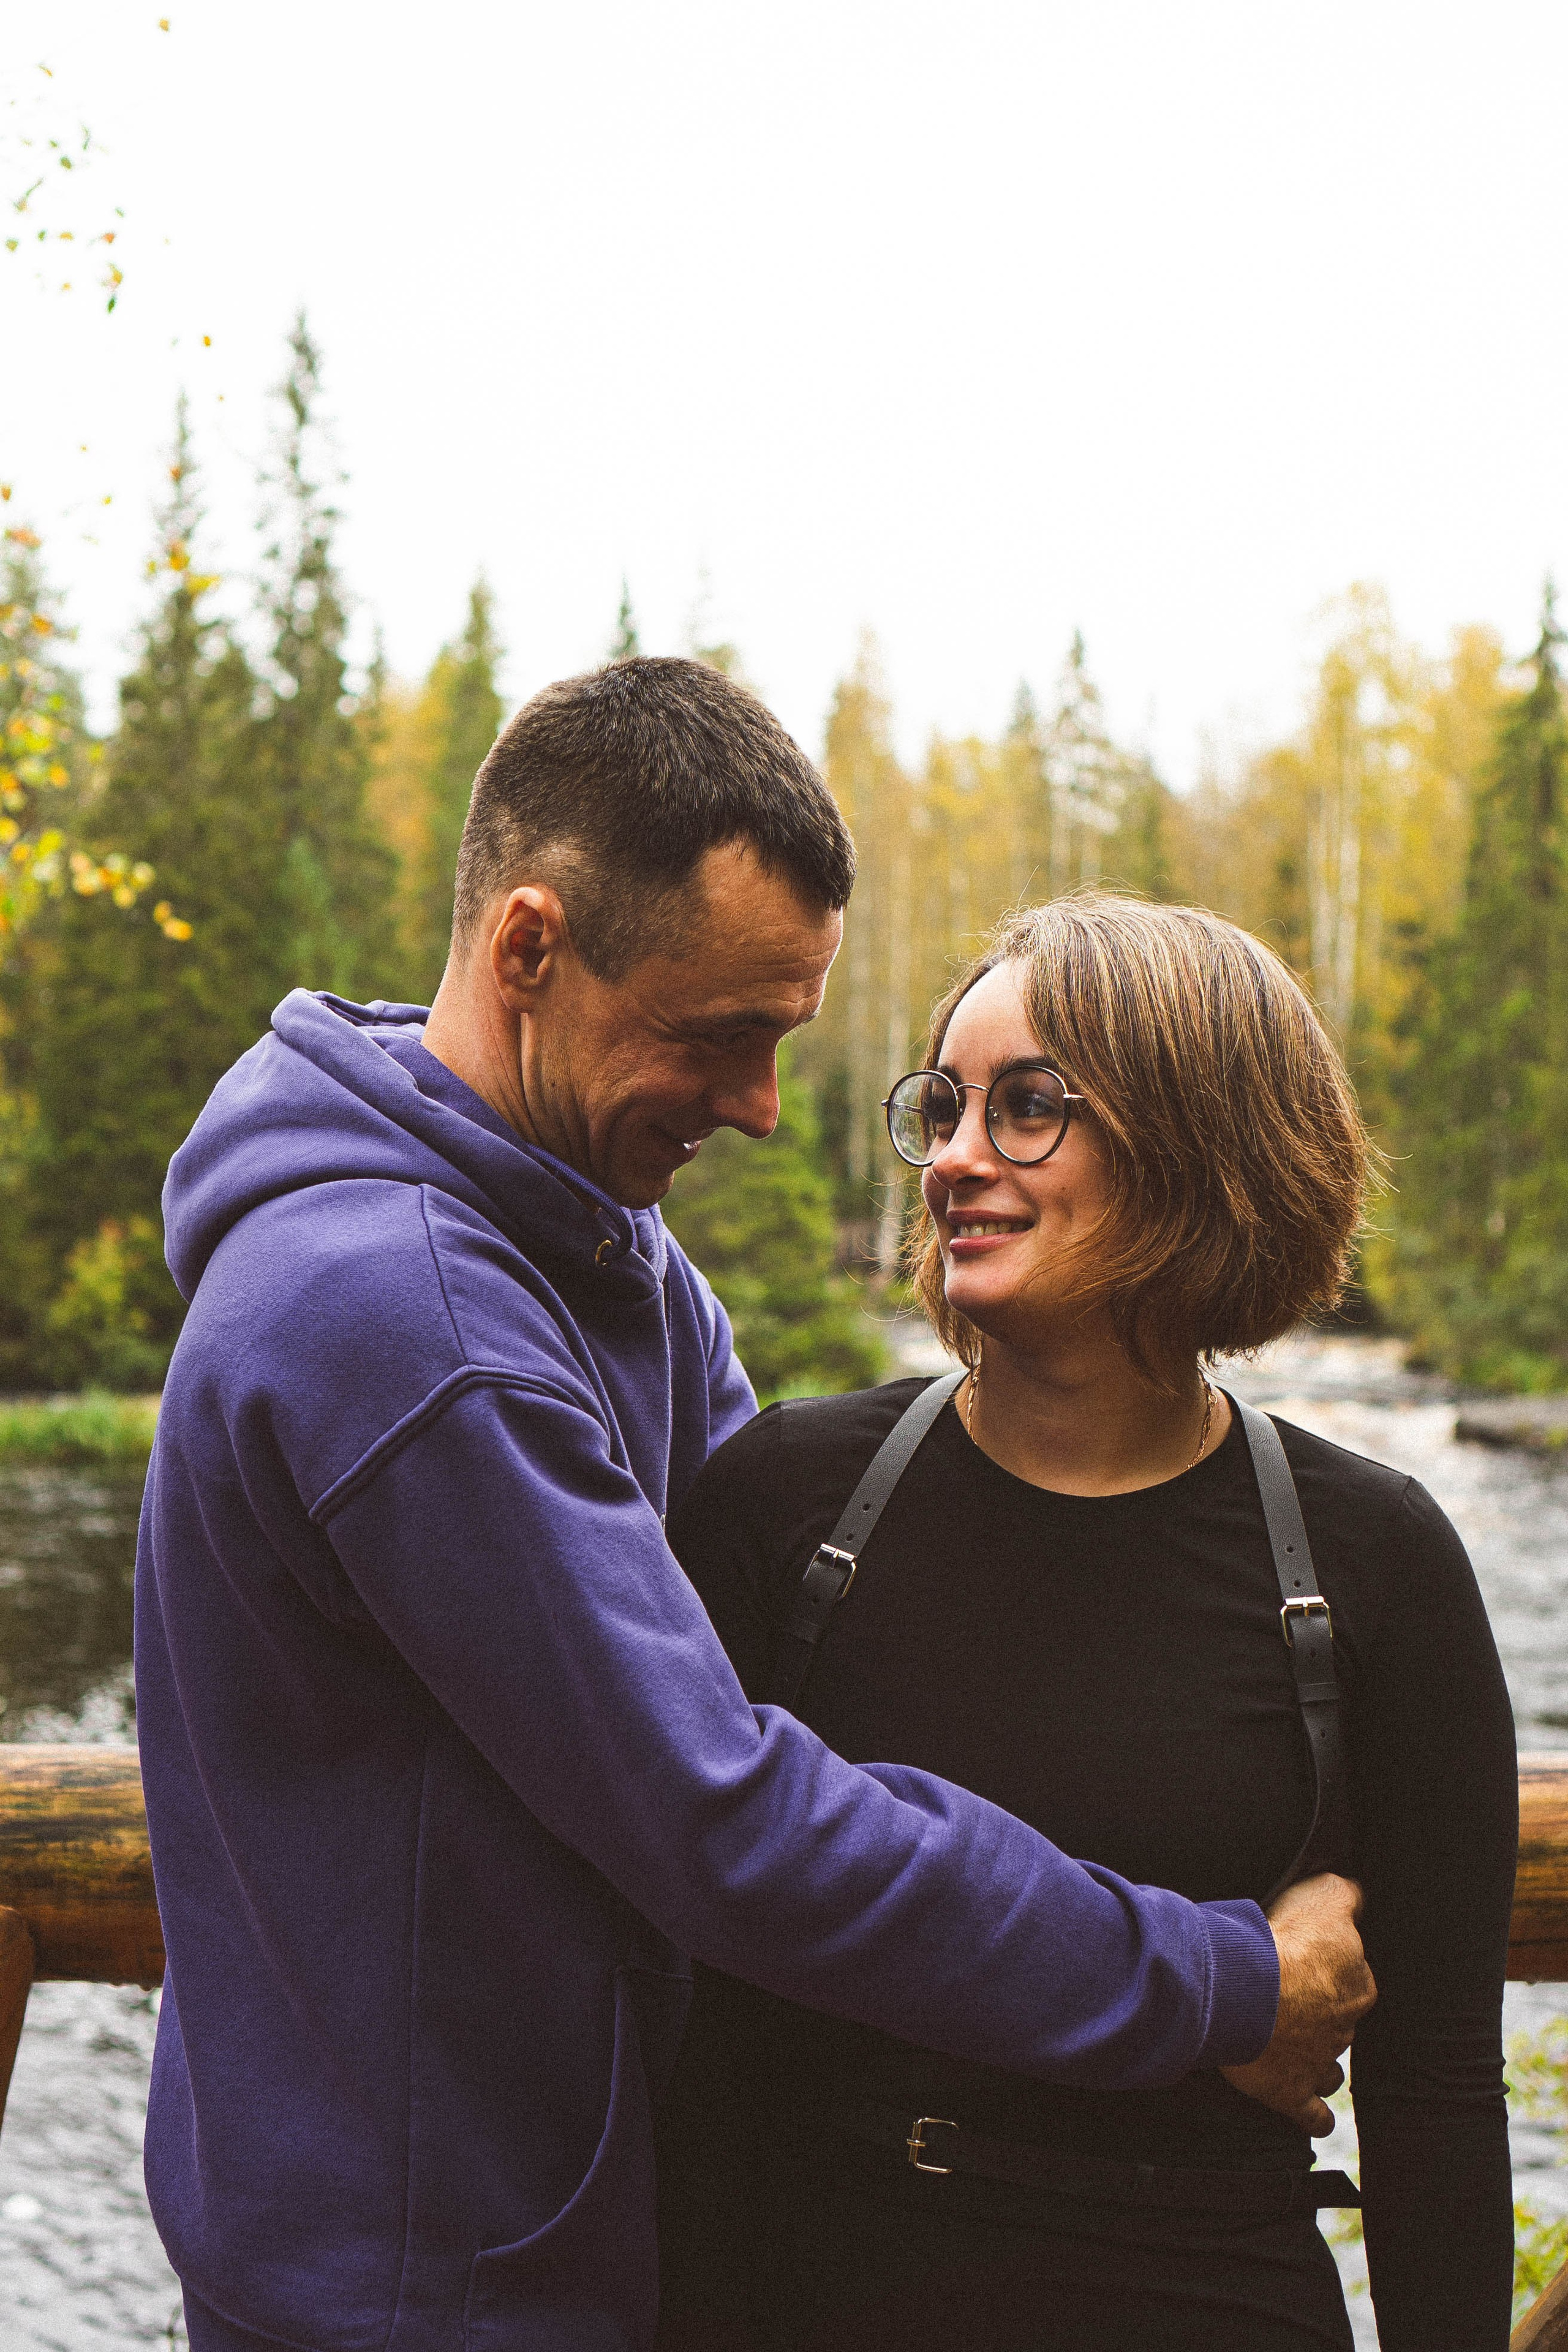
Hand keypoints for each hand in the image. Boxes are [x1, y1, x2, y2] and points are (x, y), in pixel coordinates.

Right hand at [1220, 1873, 1375, 2134]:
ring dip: (1323, 2066)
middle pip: (1341, 2025)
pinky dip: (1316, 2118)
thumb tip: (1357, 1894)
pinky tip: (1316, 2119)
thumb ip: (1346, 1896)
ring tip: (1306, 2059)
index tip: (1319, 1968)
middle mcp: (1343, 2028)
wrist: (1252, 1990)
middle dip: (1326, 2018)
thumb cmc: (1289, 1942)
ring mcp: (1318, 2063)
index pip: (1357, 1981)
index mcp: (1356, 1986)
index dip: (1338, 1974)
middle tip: (1300, 2006)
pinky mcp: (1290, 2092)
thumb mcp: (1325, 1898)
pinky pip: (1313, 2114)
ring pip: (1331, 2069)